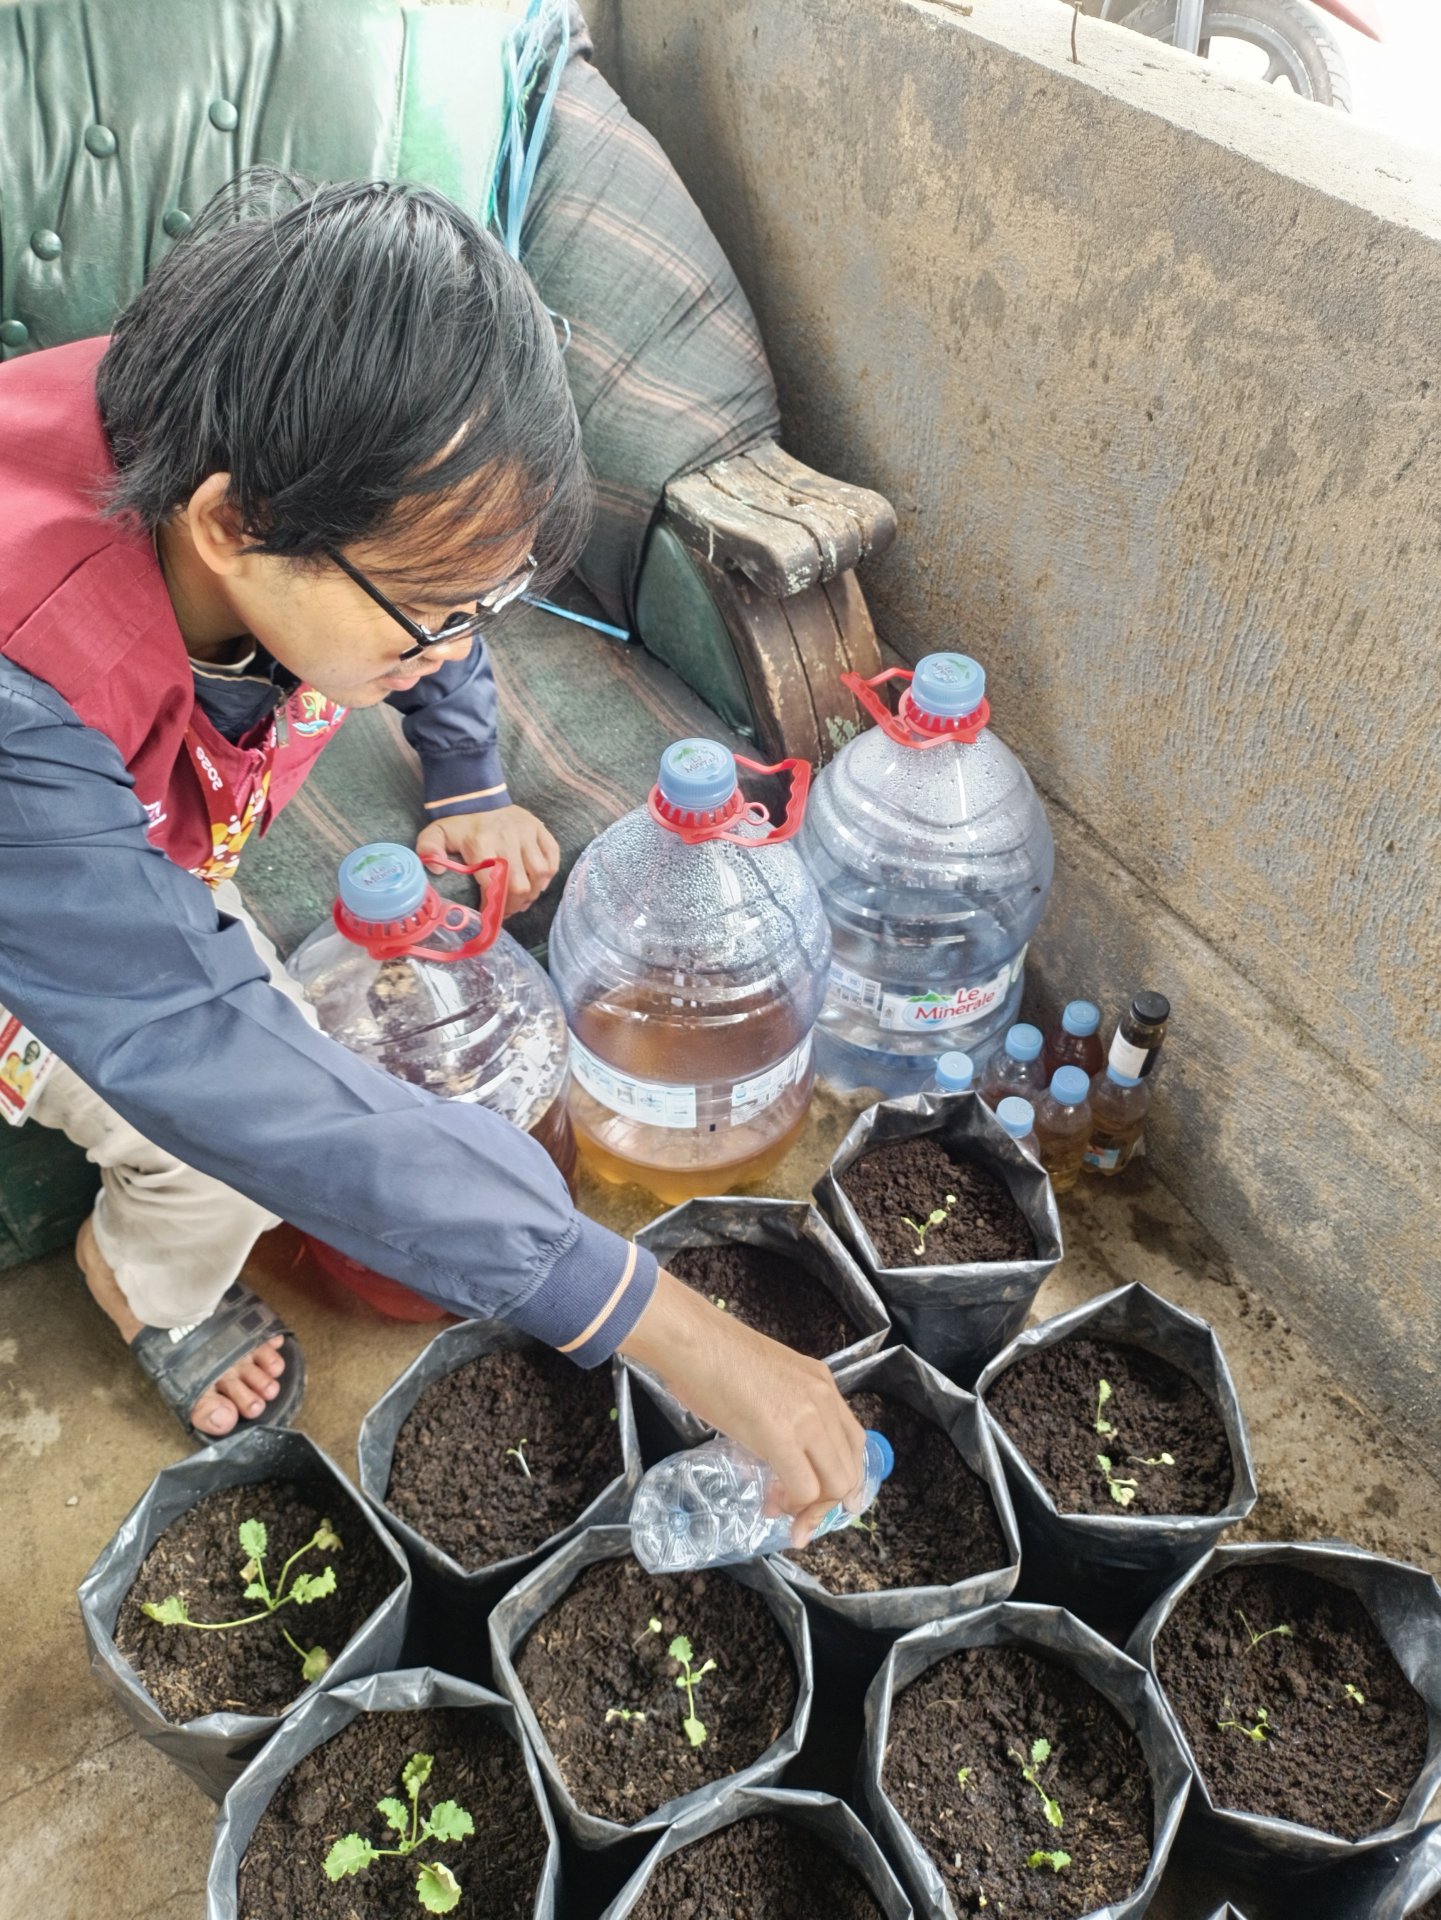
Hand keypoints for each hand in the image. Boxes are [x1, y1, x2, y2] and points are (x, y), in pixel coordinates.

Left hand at [417, 804, 559, 915]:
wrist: (480, 796)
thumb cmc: (460, 823)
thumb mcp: (436, 833)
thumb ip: (429, 849)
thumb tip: (436, 872)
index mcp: (481, 843)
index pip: (494, 884)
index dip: (495, 905)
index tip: (489, 914)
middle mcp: (508, 838)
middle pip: (521, 885)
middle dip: (515, 905)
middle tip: (507, 911)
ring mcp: (528, 833)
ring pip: (540, 874)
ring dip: (533, 893)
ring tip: (522, 900)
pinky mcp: (540, 830)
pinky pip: (552, 858)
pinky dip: (548, 876)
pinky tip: (536, 884)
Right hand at [621, 1269, 867, 1546]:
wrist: (693, 1340)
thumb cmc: (713, 1355)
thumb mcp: (767, 1380)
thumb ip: (782, 1410)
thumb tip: (771, 1442)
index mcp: (822, 1383)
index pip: (853, 1442)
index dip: (842, 1478)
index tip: (820, 1497)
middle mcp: (825, 1399)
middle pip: (849, 1469)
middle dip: (827, 1504)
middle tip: (796, 1516)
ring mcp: (808, 1416)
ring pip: (835, 1484)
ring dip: (811, 1510)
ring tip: (780, 1511)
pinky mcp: (783, 1435)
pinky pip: (805, 1487)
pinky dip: (793, 1508)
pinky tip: (771, 1505)